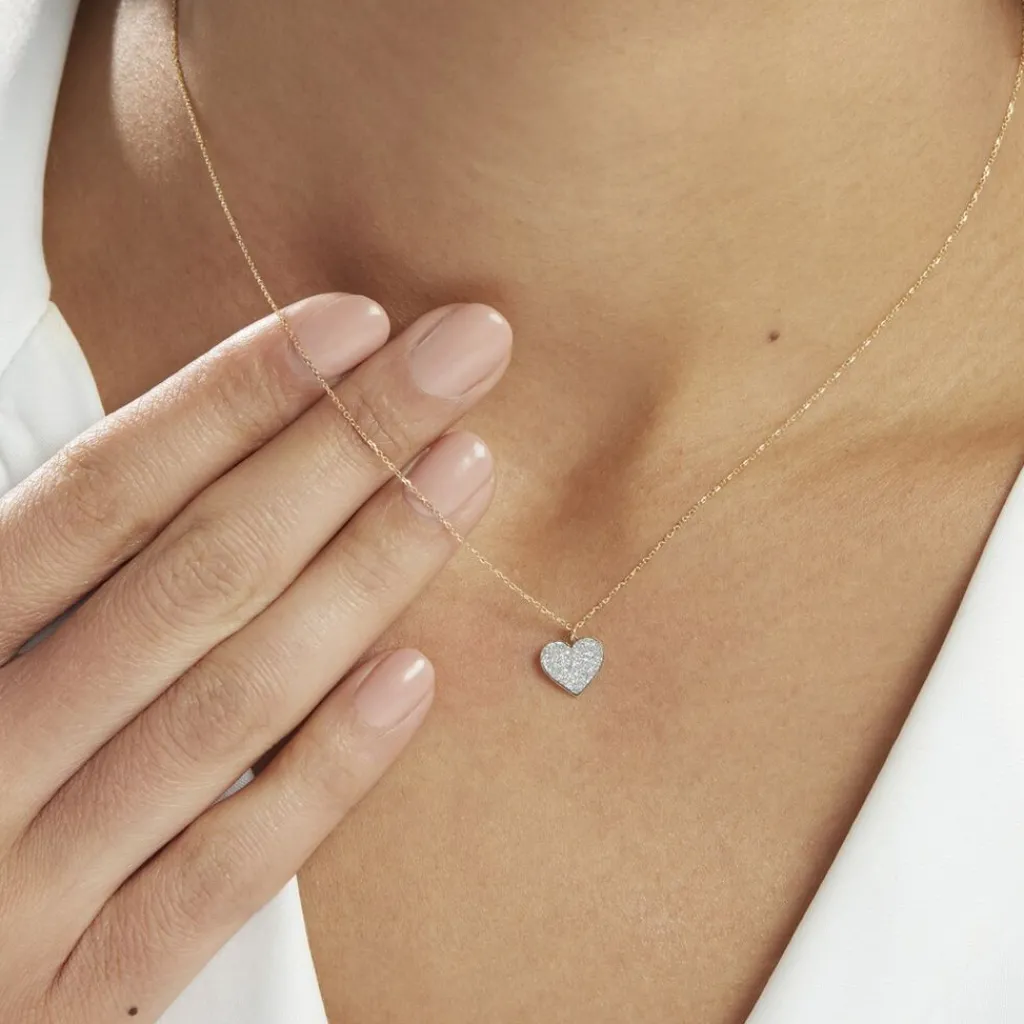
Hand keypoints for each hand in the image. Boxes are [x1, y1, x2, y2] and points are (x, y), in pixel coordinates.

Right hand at [0, 294, 510, 1022]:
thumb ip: (65, 572)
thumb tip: (222, 439)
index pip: (102, 494)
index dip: (232, 398)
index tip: (355, 324)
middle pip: (196, 575)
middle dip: (343, 448)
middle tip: (462, 354)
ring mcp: (26, 886)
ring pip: (232, 704)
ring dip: (365, 573)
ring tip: (466, 469)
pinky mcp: (89, 988)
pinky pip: (230, 872)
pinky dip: (327, 768)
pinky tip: (416, 673)